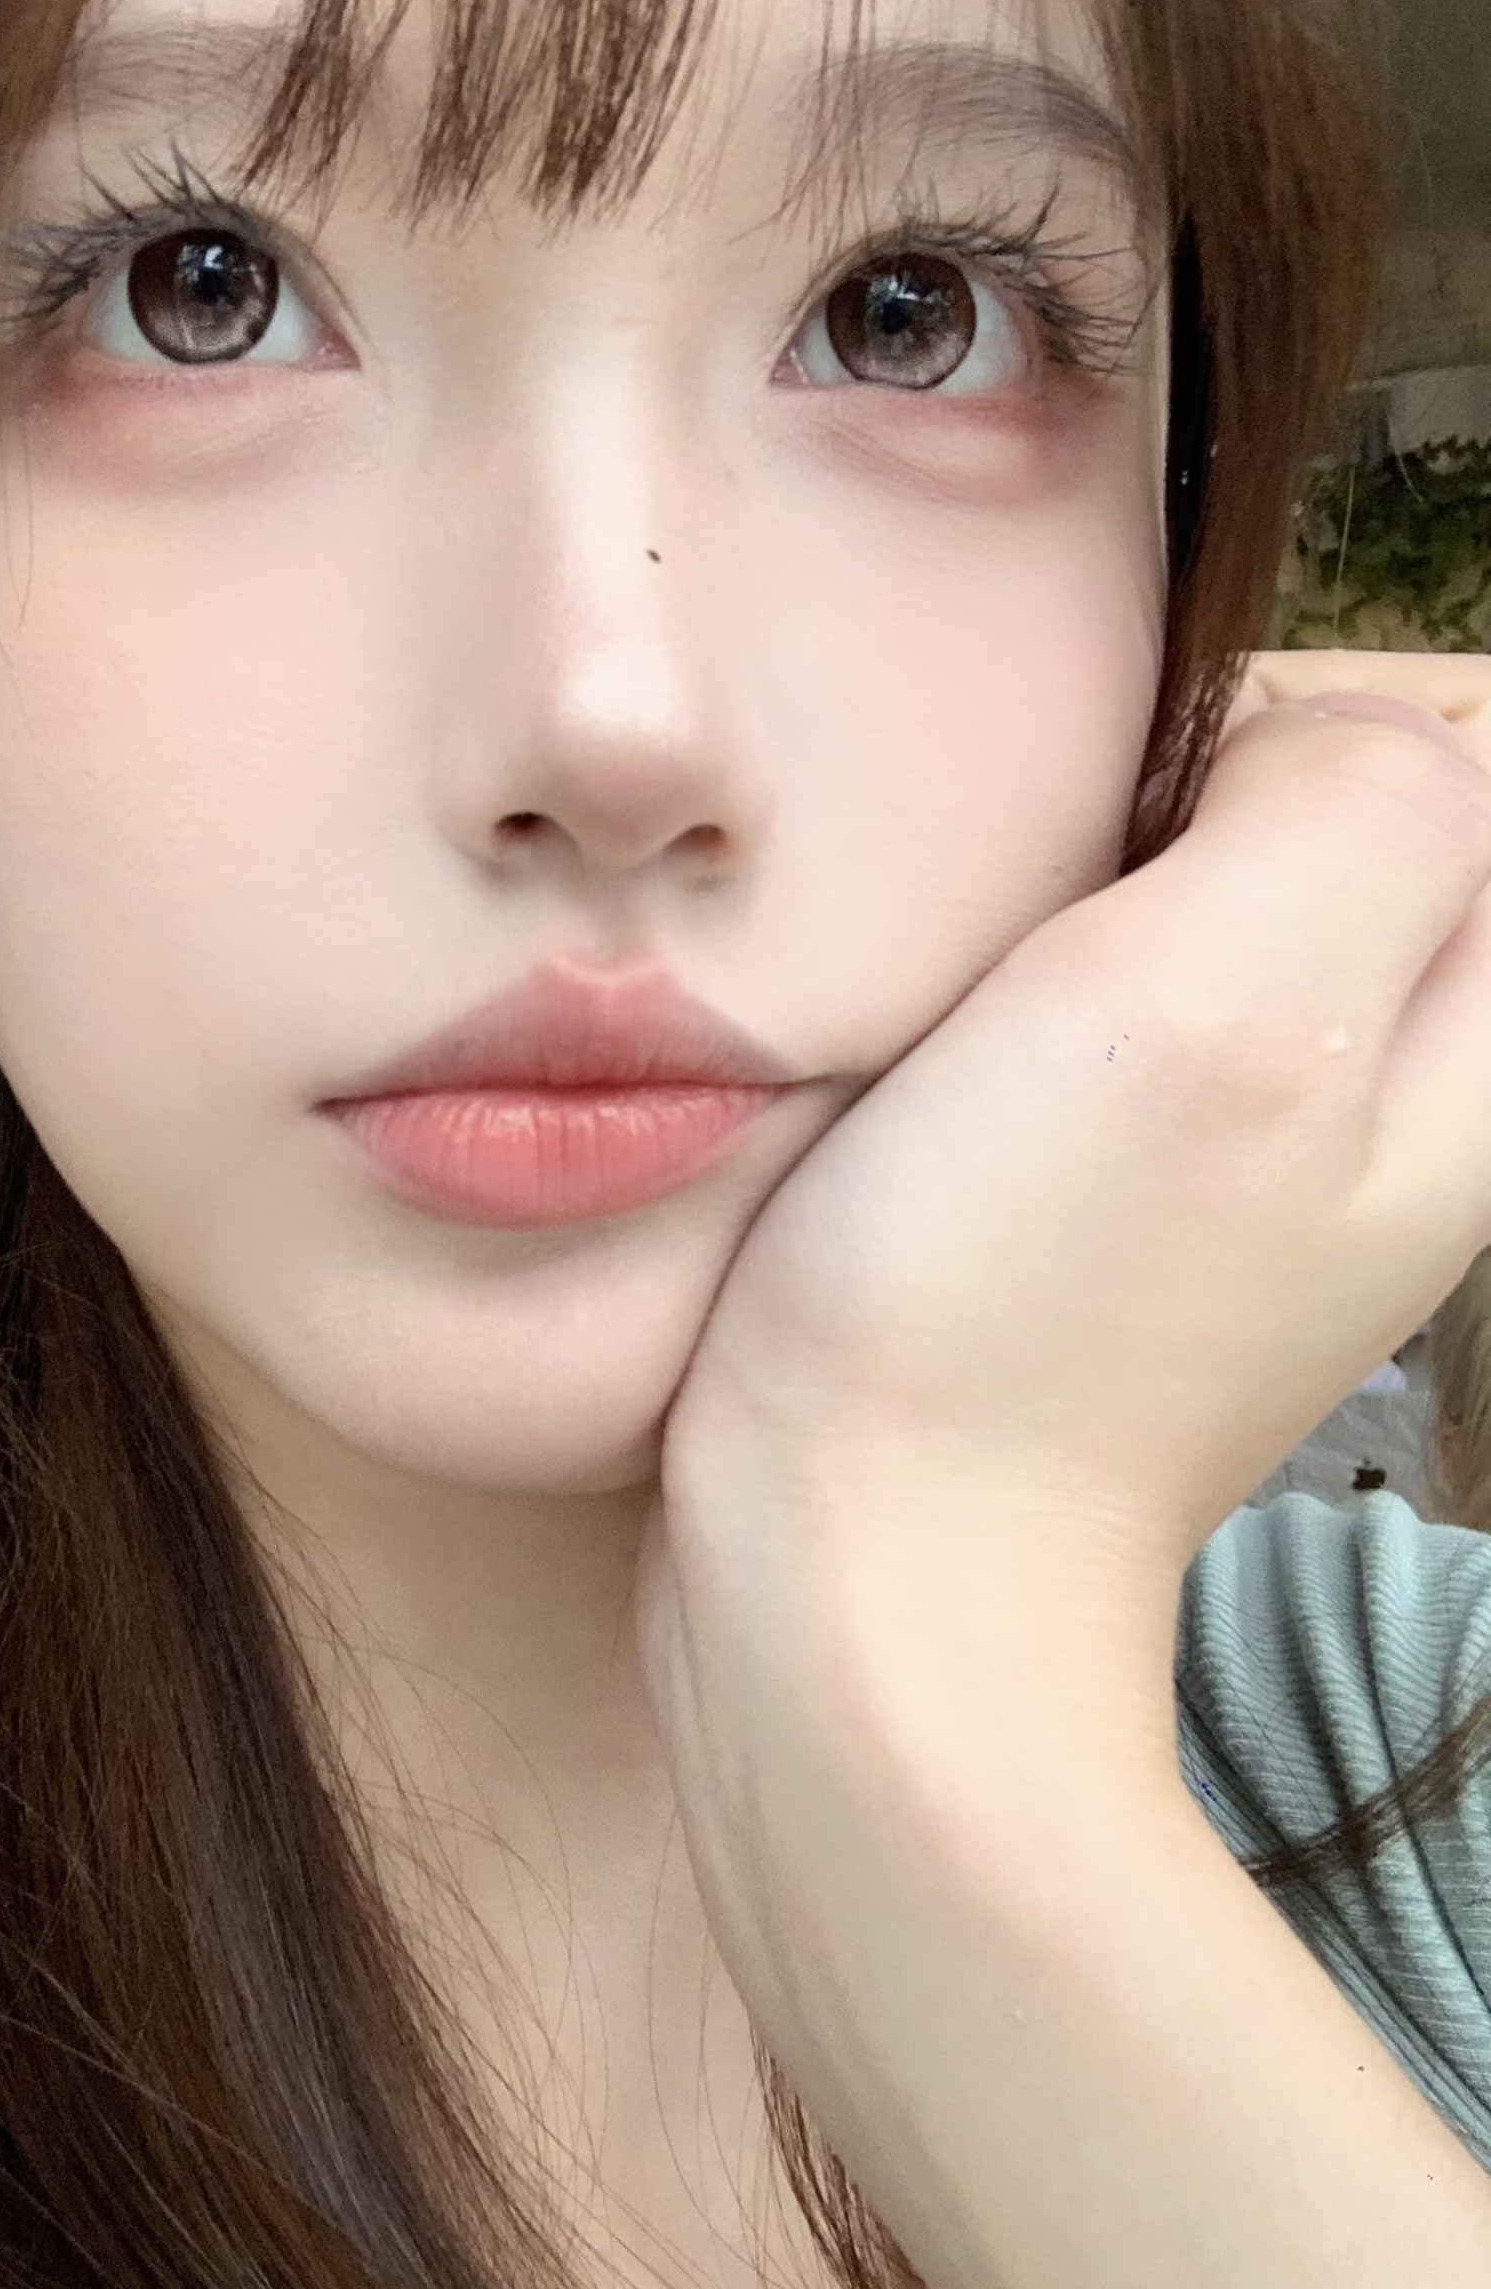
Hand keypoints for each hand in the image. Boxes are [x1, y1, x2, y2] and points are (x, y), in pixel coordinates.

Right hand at [658, 651, 1490, 1606]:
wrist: (861, 1568)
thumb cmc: (1018, 1303)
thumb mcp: (1221, 999)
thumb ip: (1351, 804)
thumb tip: (1316, 737)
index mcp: (1485, 1051)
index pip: (1470, 744)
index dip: (1304, 721)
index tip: (1152, 825)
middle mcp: (1414, 1098)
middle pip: (1360, 814)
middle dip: (1207, 796)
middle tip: (1069, 906)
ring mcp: (1273, 1152)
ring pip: (1229, 894)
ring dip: (1108, 885)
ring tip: (1006, 978)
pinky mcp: (1142, 1194)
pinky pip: (1130, 995)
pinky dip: (1043, 976)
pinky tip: (968, 1052)